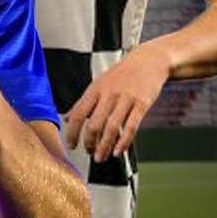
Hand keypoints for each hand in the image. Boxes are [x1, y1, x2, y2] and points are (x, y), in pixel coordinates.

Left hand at [64, 44, 170, 161]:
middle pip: (94, 123)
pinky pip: (131, 126)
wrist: (148, 60)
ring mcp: (125, 99)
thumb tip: (68, 116)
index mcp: (95, 89)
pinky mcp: (142, 103)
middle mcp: (108, 94)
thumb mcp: (99, 83)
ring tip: (100, 157)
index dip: (72, 132)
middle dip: (89, 142)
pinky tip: (118, 150)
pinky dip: (123, 142)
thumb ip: (84, 101)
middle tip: (88, 152)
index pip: (78, 113)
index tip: (70, 145)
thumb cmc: (123, 73)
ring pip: (111, 128)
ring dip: (104, 146)